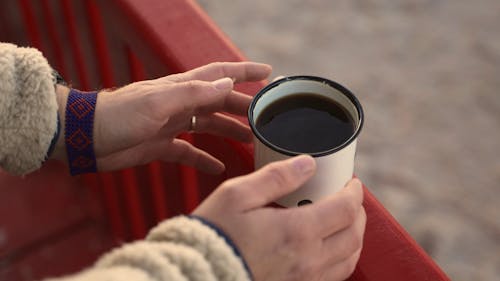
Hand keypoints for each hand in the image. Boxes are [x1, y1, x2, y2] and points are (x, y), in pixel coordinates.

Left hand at [52, 62, 271, 172]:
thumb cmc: (118, 115)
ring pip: (208, 127)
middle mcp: (180, 104)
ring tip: (250, 142)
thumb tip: (226, 83)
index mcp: (181, 88)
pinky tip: (217, 167)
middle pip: (220, 103)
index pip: (219, 73)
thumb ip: (193, 93)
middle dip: (244, 108)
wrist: (85, 137)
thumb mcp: (159, 102)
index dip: (244, 71)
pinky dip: (204, 159)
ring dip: (229, 132)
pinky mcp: (161, 146)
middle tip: (267, 119)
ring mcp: (171, 125)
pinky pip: (189, 152)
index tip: (268, 72)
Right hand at [193, 155, 365, 280]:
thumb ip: (276, 177)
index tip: (350, 182)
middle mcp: (308, 260)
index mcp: (297, 232)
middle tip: (349, 198)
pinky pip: (333, 277)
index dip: (354, 192)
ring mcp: (304, 280)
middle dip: (358, 212)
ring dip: (354, 237)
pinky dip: (341, 259)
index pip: (345, 209)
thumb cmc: (213, 234)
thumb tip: (307, 164)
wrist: (197, 274)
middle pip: (354, 235)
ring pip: (349, 259)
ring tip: (344, 221)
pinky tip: (329, 248)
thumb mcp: (238, 195)